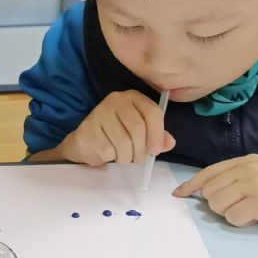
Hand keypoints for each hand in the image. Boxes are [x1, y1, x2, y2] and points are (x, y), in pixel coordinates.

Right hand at [58, 90, 175, 165]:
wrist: (88, 141)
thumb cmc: (118, 135)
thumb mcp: (142, 134)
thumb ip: (157, 137)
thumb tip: (169, 143)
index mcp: (134, 97)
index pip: (152, 112)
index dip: (157, 133)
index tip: (155, 151)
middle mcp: (116, 100)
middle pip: (137, 127)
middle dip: (141, 150)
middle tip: (139, 159)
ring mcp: (100, 112)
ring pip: (123, 142)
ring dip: (126, 157)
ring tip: (124, 157)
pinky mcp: (88, 127)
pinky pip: (107, 149)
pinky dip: (111, 157)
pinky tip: (108, 153)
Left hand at [173, 154, 257, 229]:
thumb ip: (238, 180)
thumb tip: (206, 193)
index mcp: (246, 161)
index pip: (209, 172)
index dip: (191, 185)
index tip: (179, 194)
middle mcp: (247, 169)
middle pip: (210, 192)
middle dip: (219, 206)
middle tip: (242, 208)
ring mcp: (254, 184)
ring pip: (218, 205)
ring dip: (231, 214)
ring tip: (253, 212)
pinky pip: (233, 217)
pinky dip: (241, 222)